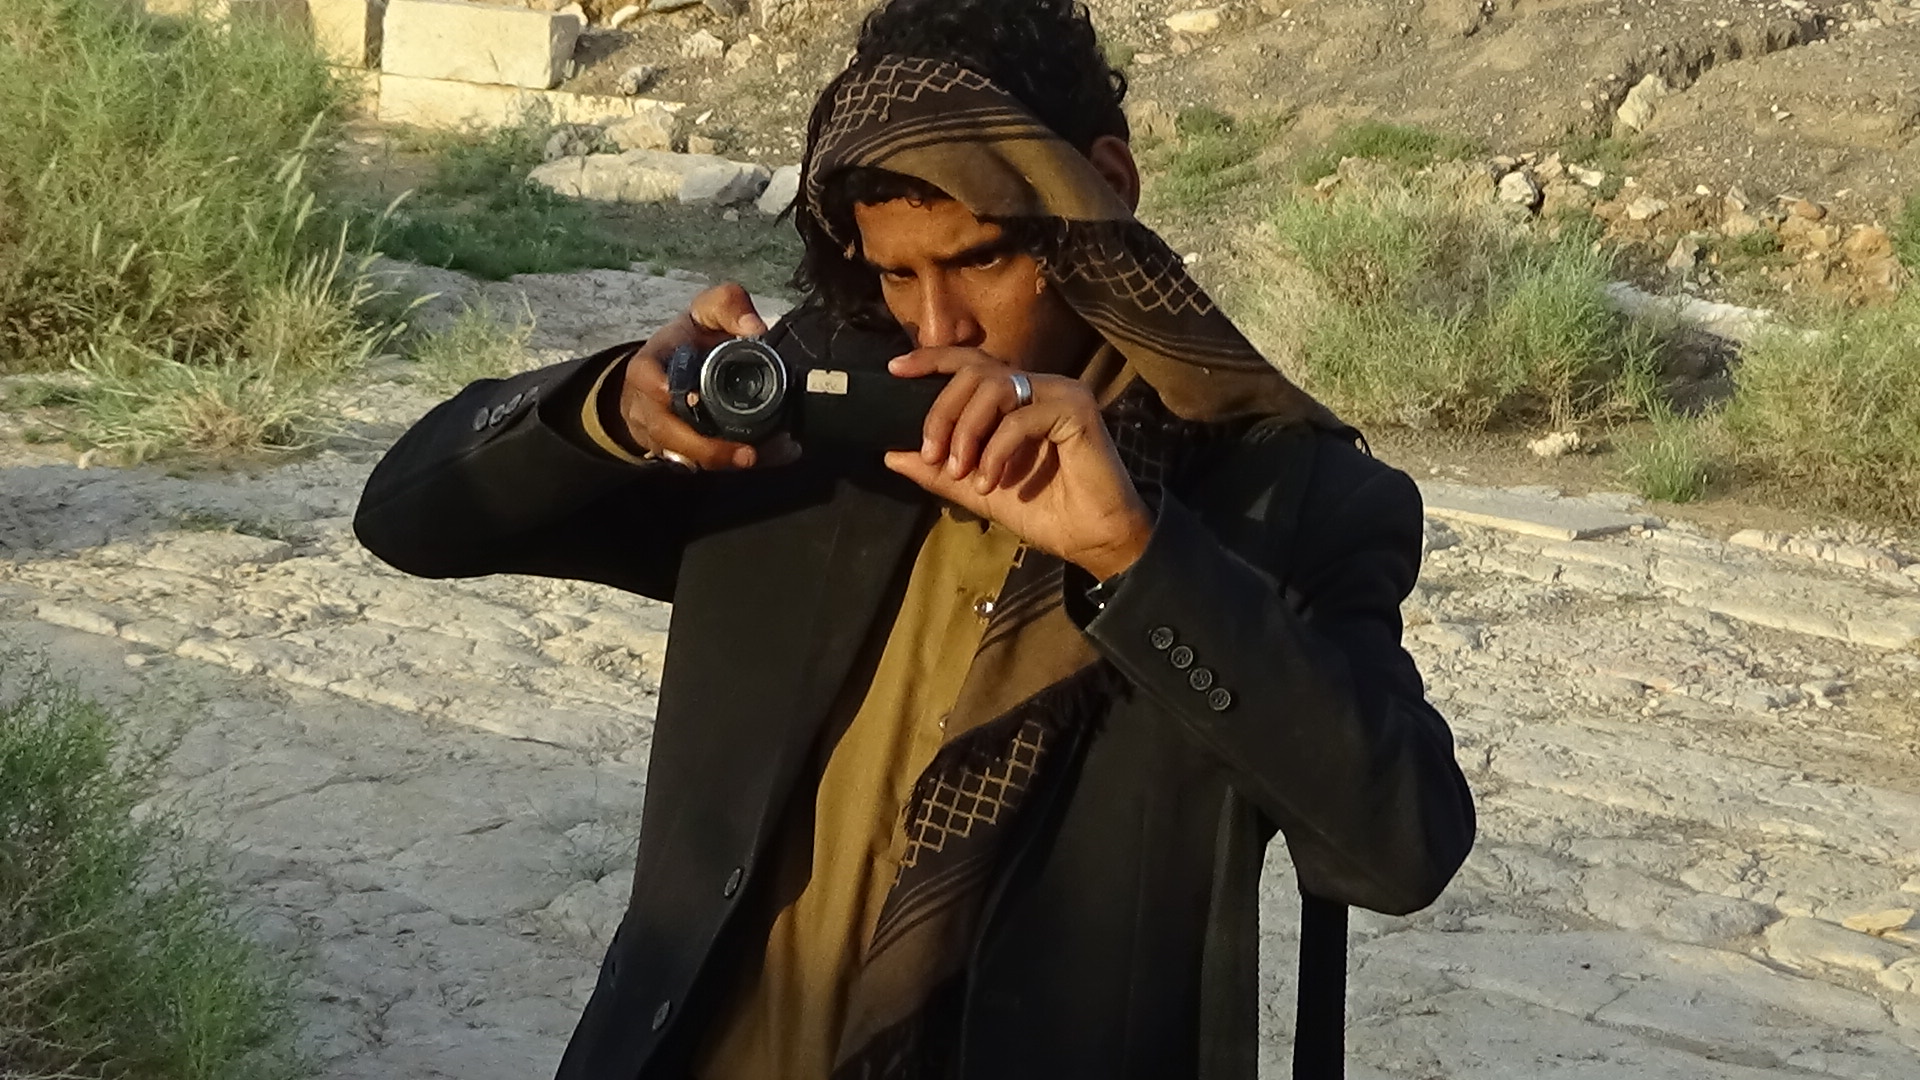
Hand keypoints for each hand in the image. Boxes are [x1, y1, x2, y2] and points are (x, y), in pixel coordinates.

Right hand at [616, 283, 798, 469]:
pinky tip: (770, 457)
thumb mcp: (705, 312)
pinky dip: (734, 464)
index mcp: (650, 365)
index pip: (643, 375)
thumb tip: (755, 327)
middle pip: (667, 431)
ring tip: (762, 457)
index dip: (657, 387)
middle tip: (747, 452)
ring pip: (685, 457)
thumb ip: (728, 305)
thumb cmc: (690, 339)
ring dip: (723, 461)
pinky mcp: (680, 452)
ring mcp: (661, 432)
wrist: (673, 369)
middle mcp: (649, 403)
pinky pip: (702, 465)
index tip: (684, 395)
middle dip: (704, 446)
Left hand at [883, 347, 1152, 579]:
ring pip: (994, 387)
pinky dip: (996, 450)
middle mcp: (1038, 386)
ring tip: (961, 471)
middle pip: (974, 371)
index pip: (970, 362)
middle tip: (933, 454)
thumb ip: (938, 471)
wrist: (1092, 539)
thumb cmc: (1044, 511)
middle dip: (943, 411)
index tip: (895, 369)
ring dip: (966, 430)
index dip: (931, 359)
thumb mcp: (977, 490)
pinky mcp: (1077, 409)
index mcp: (1016, 398)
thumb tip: (891, 455)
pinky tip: (991, 481)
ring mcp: (1060, 393)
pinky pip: (1020, 417)